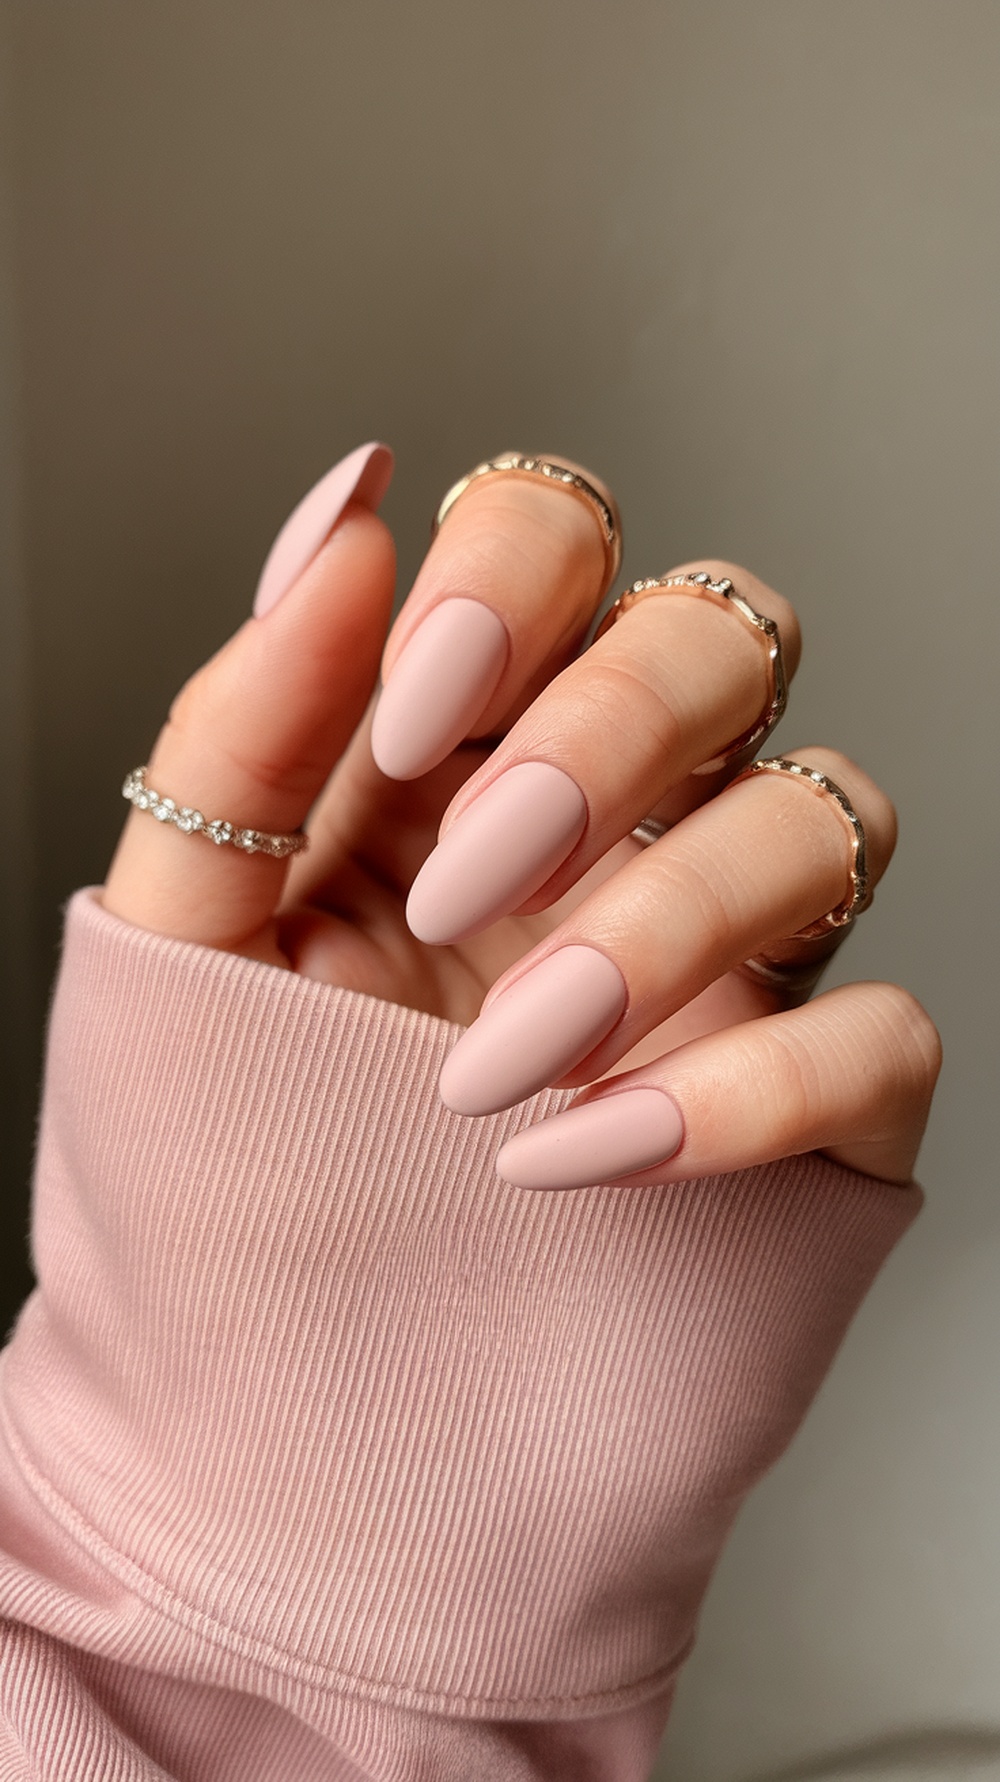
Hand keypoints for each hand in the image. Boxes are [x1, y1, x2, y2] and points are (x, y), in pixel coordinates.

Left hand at [103, 443, 939, 1188]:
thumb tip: (342, 513)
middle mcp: (614, 828)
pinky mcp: (812, 1113)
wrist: (290, 1436)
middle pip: (725, 634)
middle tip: (467, 887)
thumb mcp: (182, 941)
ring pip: (826, 812)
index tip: (413, 724)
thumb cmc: (226, 1184)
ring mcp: (725, 963)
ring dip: (668, 918)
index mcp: (461, 755)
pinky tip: (589, 1156)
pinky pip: (881, 1031)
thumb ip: (247, 723)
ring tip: (495, 1067)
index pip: (557, 540)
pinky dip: (749, 1086)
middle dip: (609, 731)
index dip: (515, 579)